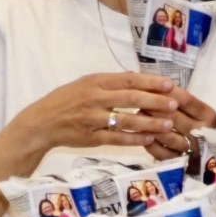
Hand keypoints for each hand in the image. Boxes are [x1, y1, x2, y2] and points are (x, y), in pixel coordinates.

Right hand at [19, 72, 179, 152]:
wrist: (41, 122)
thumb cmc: (66, 100)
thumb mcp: (85, 84)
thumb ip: (110, 82)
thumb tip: (137, 77)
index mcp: (95, 82)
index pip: (127, 80)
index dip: (150, 82)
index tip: (169, 84)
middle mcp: (94, 99)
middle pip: (130, 99)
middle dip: (154, 101)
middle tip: (174, 104)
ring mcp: (92, 119)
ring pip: (126, 121)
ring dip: (149, 123)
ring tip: (168, 124)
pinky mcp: (90, 138)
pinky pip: (116, 138)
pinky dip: (134, 139)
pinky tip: (149, 139)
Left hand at [142, 81, 215, 169]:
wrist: (212, 161)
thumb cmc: (203, 129)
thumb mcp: (200, 113)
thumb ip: (183, 102)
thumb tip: (159, 86)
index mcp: (207, 116)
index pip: (185, 100)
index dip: (167, 92)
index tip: (152, 85)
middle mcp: (201, 132)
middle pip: (174, 116)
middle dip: (154, 106)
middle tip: (138, 98)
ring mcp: (190, 149)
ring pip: (166, 135)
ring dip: (150, 123)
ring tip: (138, 113)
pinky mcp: (179, 162)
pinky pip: (161, 152)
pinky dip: (150, 143)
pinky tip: (141, 134)